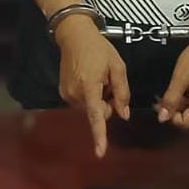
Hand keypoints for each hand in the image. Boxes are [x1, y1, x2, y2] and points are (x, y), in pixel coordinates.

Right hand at [55, 14, 129, 157]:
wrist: (74, 36)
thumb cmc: (99, 49)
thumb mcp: (117, 66)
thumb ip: (122, 92)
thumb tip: (124, 115)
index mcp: (89, 86)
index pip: (96, 115)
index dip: (99, 134)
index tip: (100, 153)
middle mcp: (75, 94)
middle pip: (98, 112)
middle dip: (108, 104)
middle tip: (110, 83)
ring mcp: (67, 94)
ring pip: (90, 108)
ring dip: (98, 99)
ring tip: (99, 78)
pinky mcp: (63, 93)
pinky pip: (82, 102)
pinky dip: (90, 96)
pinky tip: (90, 79)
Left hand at [156, 25, 188, 128]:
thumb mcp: (181, 76)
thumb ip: (171, 98)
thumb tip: (162, 119)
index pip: (185, 123)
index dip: (170, 116)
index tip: (159, 105)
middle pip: (187, 117)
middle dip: (172, 109)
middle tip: (159, 99)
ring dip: (177, 103)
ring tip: (166, 92)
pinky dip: (184, 97)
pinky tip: (177, 87)